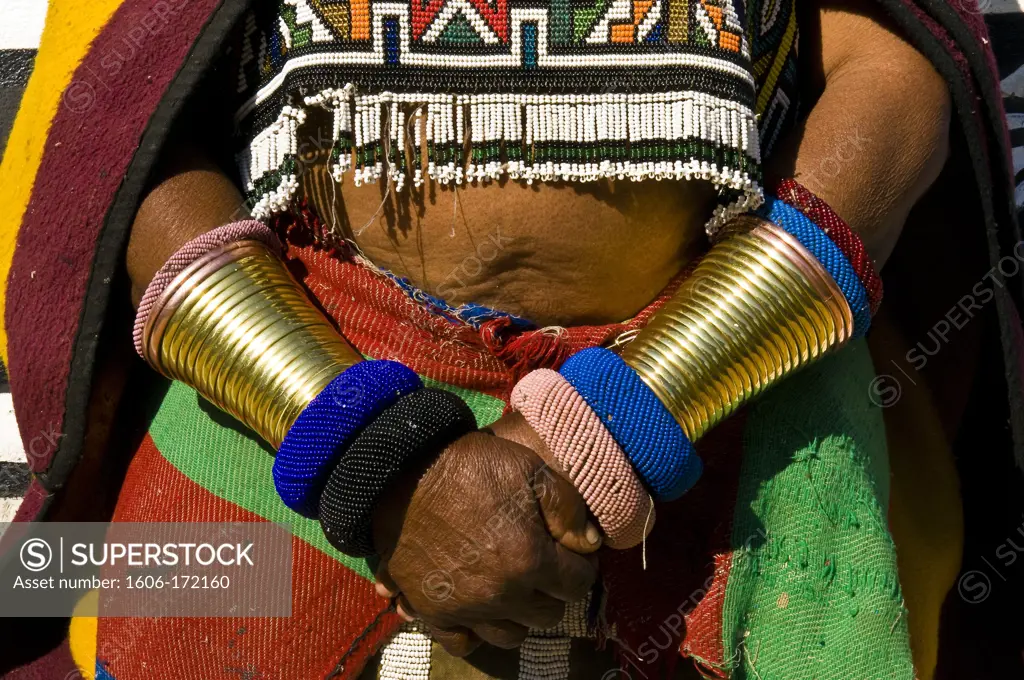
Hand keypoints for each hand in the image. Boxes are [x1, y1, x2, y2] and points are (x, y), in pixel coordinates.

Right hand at [371, 416, 600, 655]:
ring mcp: (465, 607)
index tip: (569, 552)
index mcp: (530, 559)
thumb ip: (567, 507)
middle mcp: (501, 594)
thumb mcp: (528, 468)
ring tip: (513, 585)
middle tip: (542, 565)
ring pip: (511, 635)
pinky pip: (463, 643)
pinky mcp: (433, 610)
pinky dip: (475, 631)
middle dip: (552, 590)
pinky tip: (479, 606)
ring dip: (518, 613)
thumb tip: (590, 544)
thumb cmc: (469, 466)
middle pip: (548, 614)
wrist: (403, 472)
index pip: (578, 584)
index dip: (579, 565)